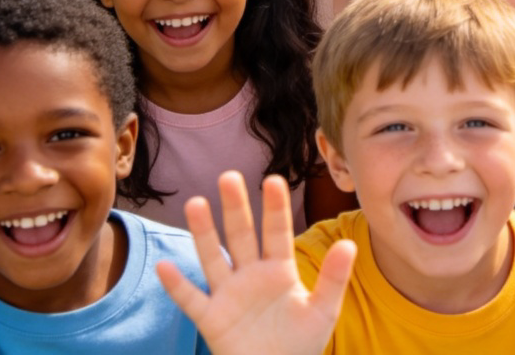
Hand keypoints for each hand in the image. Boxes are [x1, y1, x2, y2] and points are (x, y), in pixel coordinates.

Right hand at [158, 171, 353, 354]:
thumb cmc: (301, 344)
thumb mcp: (323, 311)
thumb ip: (334, 278)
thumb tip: (349, 243)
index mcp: (280, 269)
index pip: (277, 232)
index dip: (275, 207)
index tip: (274, 180)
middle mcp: (252, 275)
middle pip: (242, 235)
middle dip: (236, 207)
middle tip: (229, 176)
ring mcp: (229, 295)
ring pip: (214, 258)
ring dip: (204, 233)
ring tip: (196, 203)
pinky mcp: (212, 320)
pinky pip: (192, 300)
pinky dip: (178, 285)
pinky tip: (165, 266)